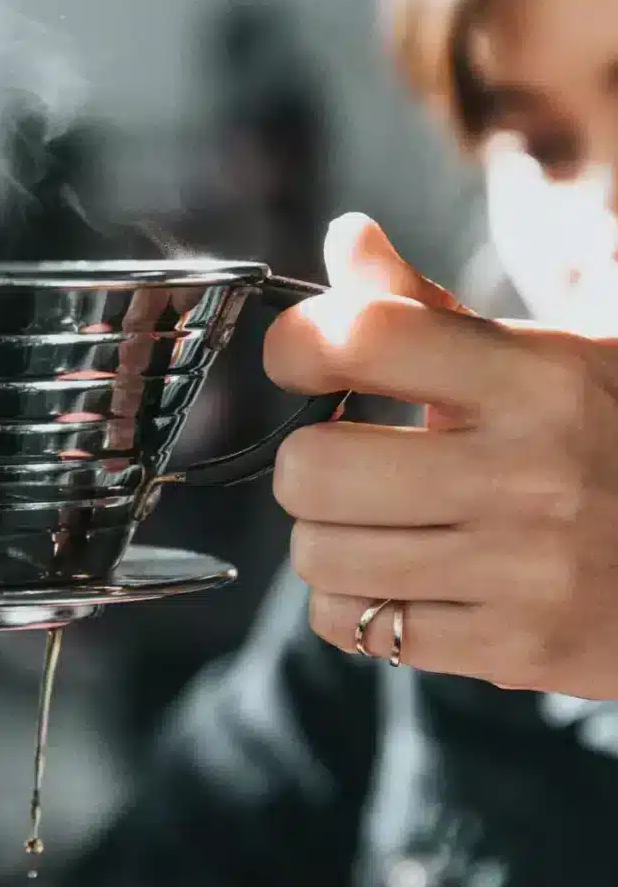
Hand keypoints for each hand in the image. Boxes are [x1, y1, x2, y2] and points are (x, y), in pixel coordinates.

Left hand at [265, 212, 617, 699]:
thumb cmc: (611, 440)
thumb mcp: (546, 358)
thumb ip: (428, 311)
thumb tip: (346, 238)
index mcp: (537, 378)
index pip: (365, 336)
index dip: (300, 345)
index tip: (304, 363)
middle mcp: (528, 473)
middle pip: (312, 469)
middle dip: (307, 465)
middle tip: (344, 464)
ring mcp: (521, 570)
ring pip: (318, 556)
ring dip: (325, 540)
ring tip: (375, 527)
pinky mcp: (512, 647)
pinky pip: (352, 626)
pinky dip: (352, 604)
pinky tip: (398, 581)